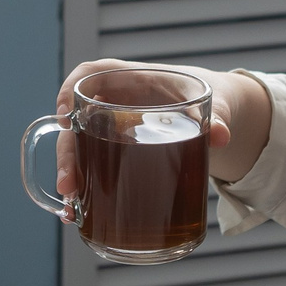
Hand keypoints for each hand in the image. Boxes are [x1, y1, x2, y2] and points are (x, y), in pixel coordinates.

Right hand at [49, 60, 269, 201]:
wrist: (216, 114)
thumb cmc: (208, 98)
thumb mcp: (215, 102)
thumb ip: (217, 116)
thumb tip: (220, 135)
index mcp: (134, 78)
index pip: (93, 72)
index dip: (72, 89)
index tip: (65, 116)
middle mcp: (116, 103)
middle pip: (79, 121)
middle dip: (68, 152)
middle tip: (68, 183)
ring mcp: (115, 128)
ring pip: (81, 148)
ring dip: (73, 176)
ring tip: (72, 207)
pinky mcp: (120, 152)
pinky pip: (96, 166)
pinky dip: (87, 189)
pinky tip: (80, 213)